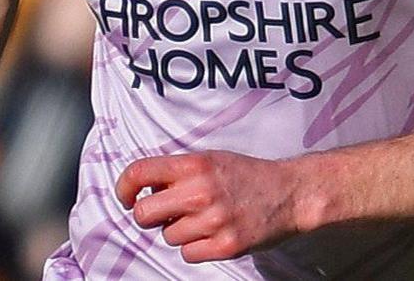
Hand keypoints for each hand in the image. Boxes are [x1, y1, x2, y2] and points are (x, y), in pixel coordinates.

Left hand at [115, 150, 305, 263]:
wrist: (289, 193)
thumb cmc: (246, 175)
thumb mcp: (210, 159)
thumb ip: (178, 172)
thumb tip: (143, 188)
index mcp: (194, 165)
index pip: (139, 172)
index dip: (123, 188)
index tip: (125, 198)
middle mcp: (200, 192)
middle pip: (144, 214)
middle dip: (150, 216)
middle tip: (166, 213)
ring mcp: (213, 221)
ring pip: (167, 236)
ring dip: (179, 231)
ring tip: (203, 219)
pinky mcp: (225, 246)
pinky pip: (187, 254)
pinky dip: (195, 248)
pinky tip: (212, 233)